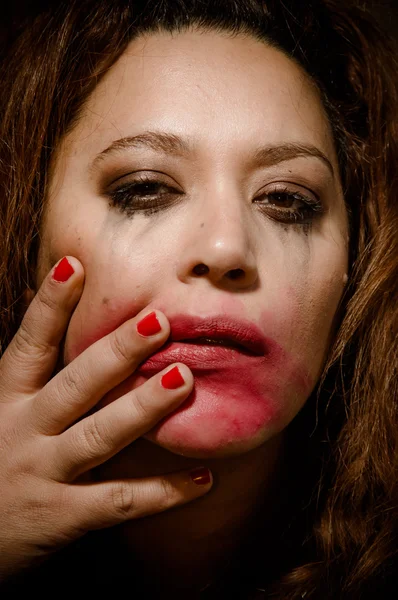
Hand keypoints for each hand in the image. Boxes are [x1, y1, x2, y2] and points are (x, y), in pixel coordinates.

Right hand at [0, 256, 211, 579]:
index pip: (29, 344)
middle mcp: (22, 431)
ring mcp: (41, 474)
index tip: (75, 265)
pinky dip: (164, 492)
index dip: (49, 305)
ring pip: (100, 436)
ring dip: (144, 407)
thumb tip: (39, 314)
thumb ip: (23, 374)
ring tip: (186, 380)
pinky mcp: (59, 517)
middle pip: (75, 385)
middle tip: (158, 322)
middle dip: (117, 352)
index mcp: (5, 401)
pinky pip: (119, 501)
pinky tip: (205, 478)